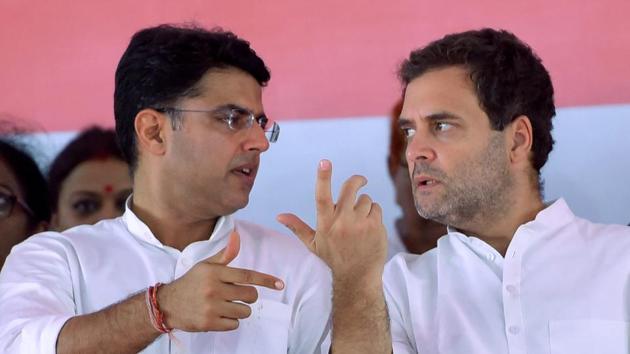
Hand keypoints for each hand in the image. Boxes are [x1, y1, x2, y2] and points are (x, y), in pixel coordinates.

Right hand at [158, 230, 283, 331]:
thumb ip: (225, 255)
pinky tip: (218, 315)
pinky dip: (230, 321)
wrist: (168, 304)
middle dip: (248, 296)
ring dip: (239, 310)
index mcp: (215, 272)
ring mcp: (211, 307)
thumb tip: (237, 236)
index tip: (279, 284)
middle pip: (250, 295)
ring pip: (244, 311)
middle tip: (237, 295)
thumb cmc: (191, 283)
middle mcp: (214, 289)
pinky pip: (234, 324)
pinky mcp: (209, 323)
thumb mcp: (206, 266)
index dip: (265, 280)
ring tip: (225, 306)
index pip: (247, 276)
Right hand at [277, 160, 387, 282]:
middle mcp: (342, 222)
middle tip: (360, 181)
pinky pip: (376, 208)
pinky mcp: (376, 227)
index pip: (322, 196)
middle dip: (356, 180)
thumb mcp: (313, 244)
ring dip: (364, 205)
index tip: (324, 161)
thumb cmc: (334, 258)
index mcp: (325, 224)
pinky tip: (369, 226)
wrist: (358, 276)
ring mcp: (360, 224)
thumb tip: (279, 216)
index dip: (323, 177)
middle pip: (350, 188)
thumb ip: (297, 227)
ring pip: (366, 199)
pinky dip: (374, 213)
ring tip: (360, 220)